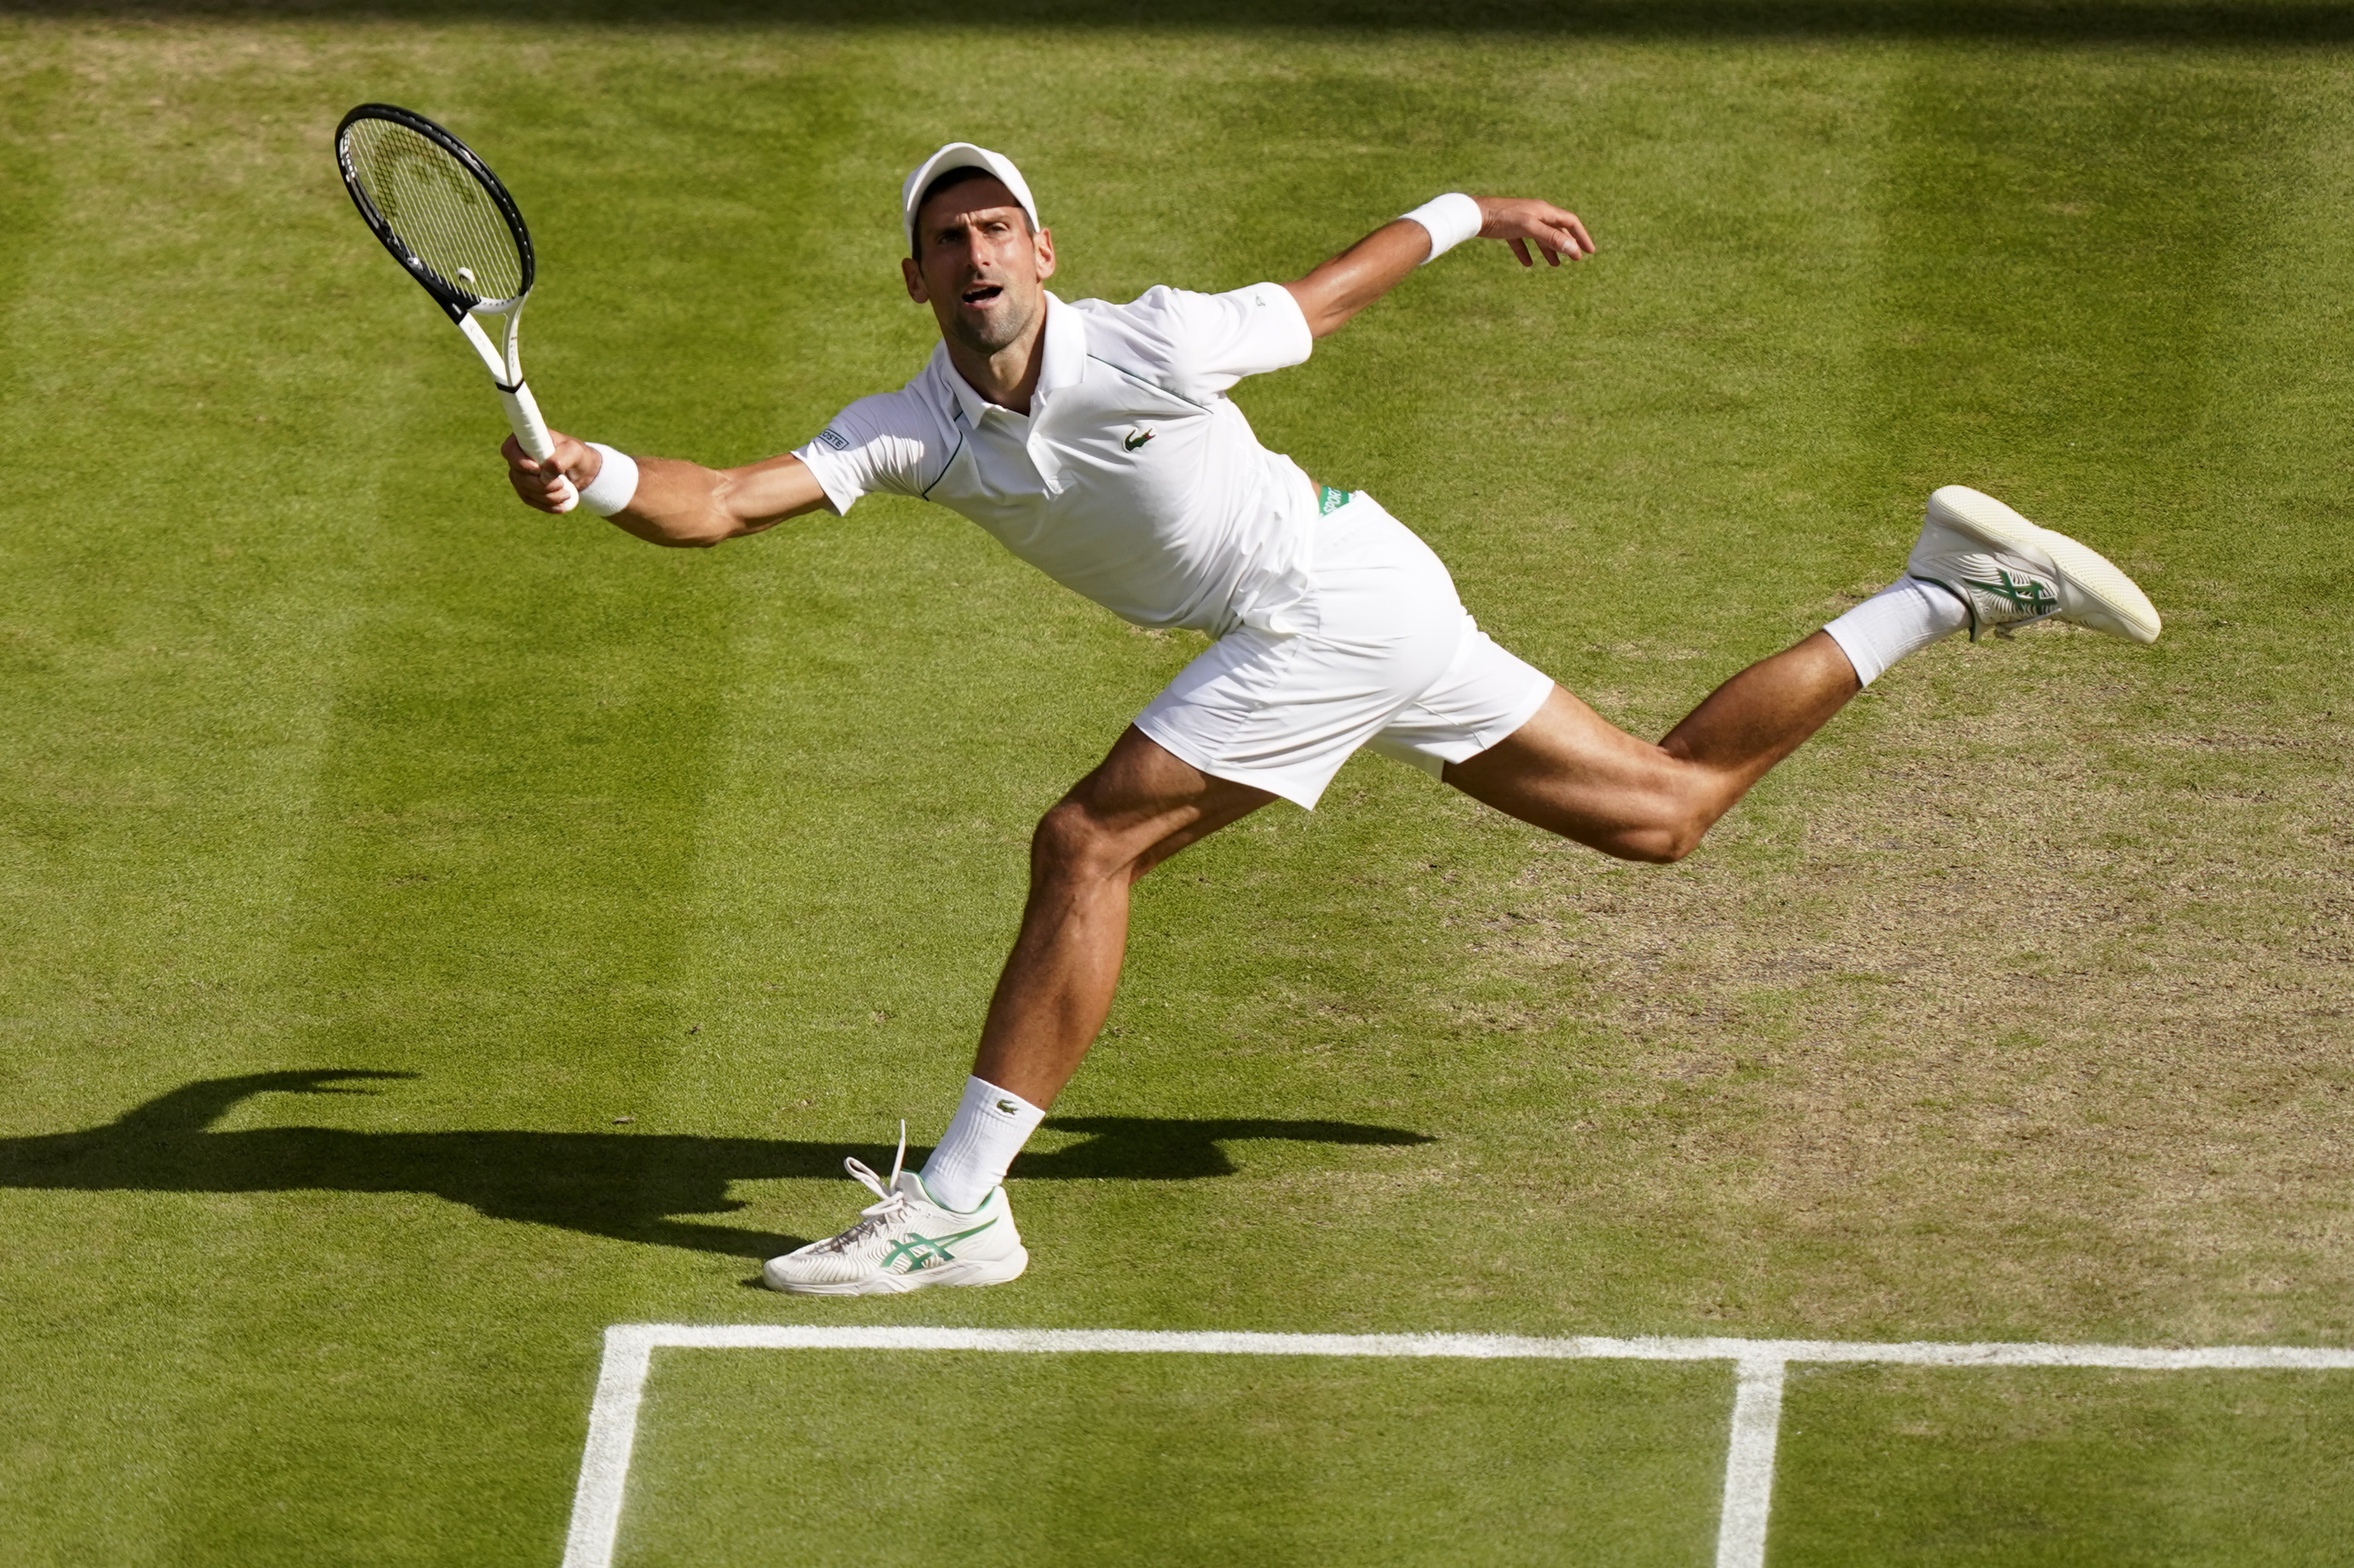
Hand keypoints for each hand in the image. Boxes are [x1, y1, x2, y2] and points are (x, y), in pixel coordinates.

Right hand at [501, 431, 596, 513]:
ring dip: (547, 496)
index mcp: (526, 440)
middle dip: (541, 485)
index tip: (538, 469)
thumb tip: (545, 473)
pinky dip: (547, 505)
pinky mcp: (526, 489)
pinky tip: (561, 505)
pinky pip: (530, 500)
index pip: (509, 450)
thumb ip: (560, 459)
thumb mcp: (574, 452)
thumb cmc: (576, 455)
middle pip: (518, 476)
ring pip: (525, 490)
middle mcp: (518, 457)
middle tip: (561, 483)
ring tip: (566, 493)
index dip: (520, 462)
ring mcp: (520, 474)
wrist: (581, 471)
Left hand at [1476, 197, 1594, 267]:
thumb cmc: (1503, 218)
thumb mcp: (1530, 228)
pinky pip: (1521, 241)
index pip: (1570, 222)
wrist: (1475, 214)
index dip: (1581, 236)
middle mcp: (1536, 213)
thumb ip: (1551, 238)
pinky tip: (1527, 263)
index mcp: (1544, 211)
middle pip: (1557, 229)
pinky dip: (1526, 252)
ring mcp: (1522, 220)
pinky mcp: (1508, 228)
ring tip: (1555, 265)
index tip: (1589, 251)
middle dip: (1567, 244)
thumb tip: (1573, 249)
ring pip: (1541, 236)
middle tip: (1576, 259)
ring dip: (1549, 250)